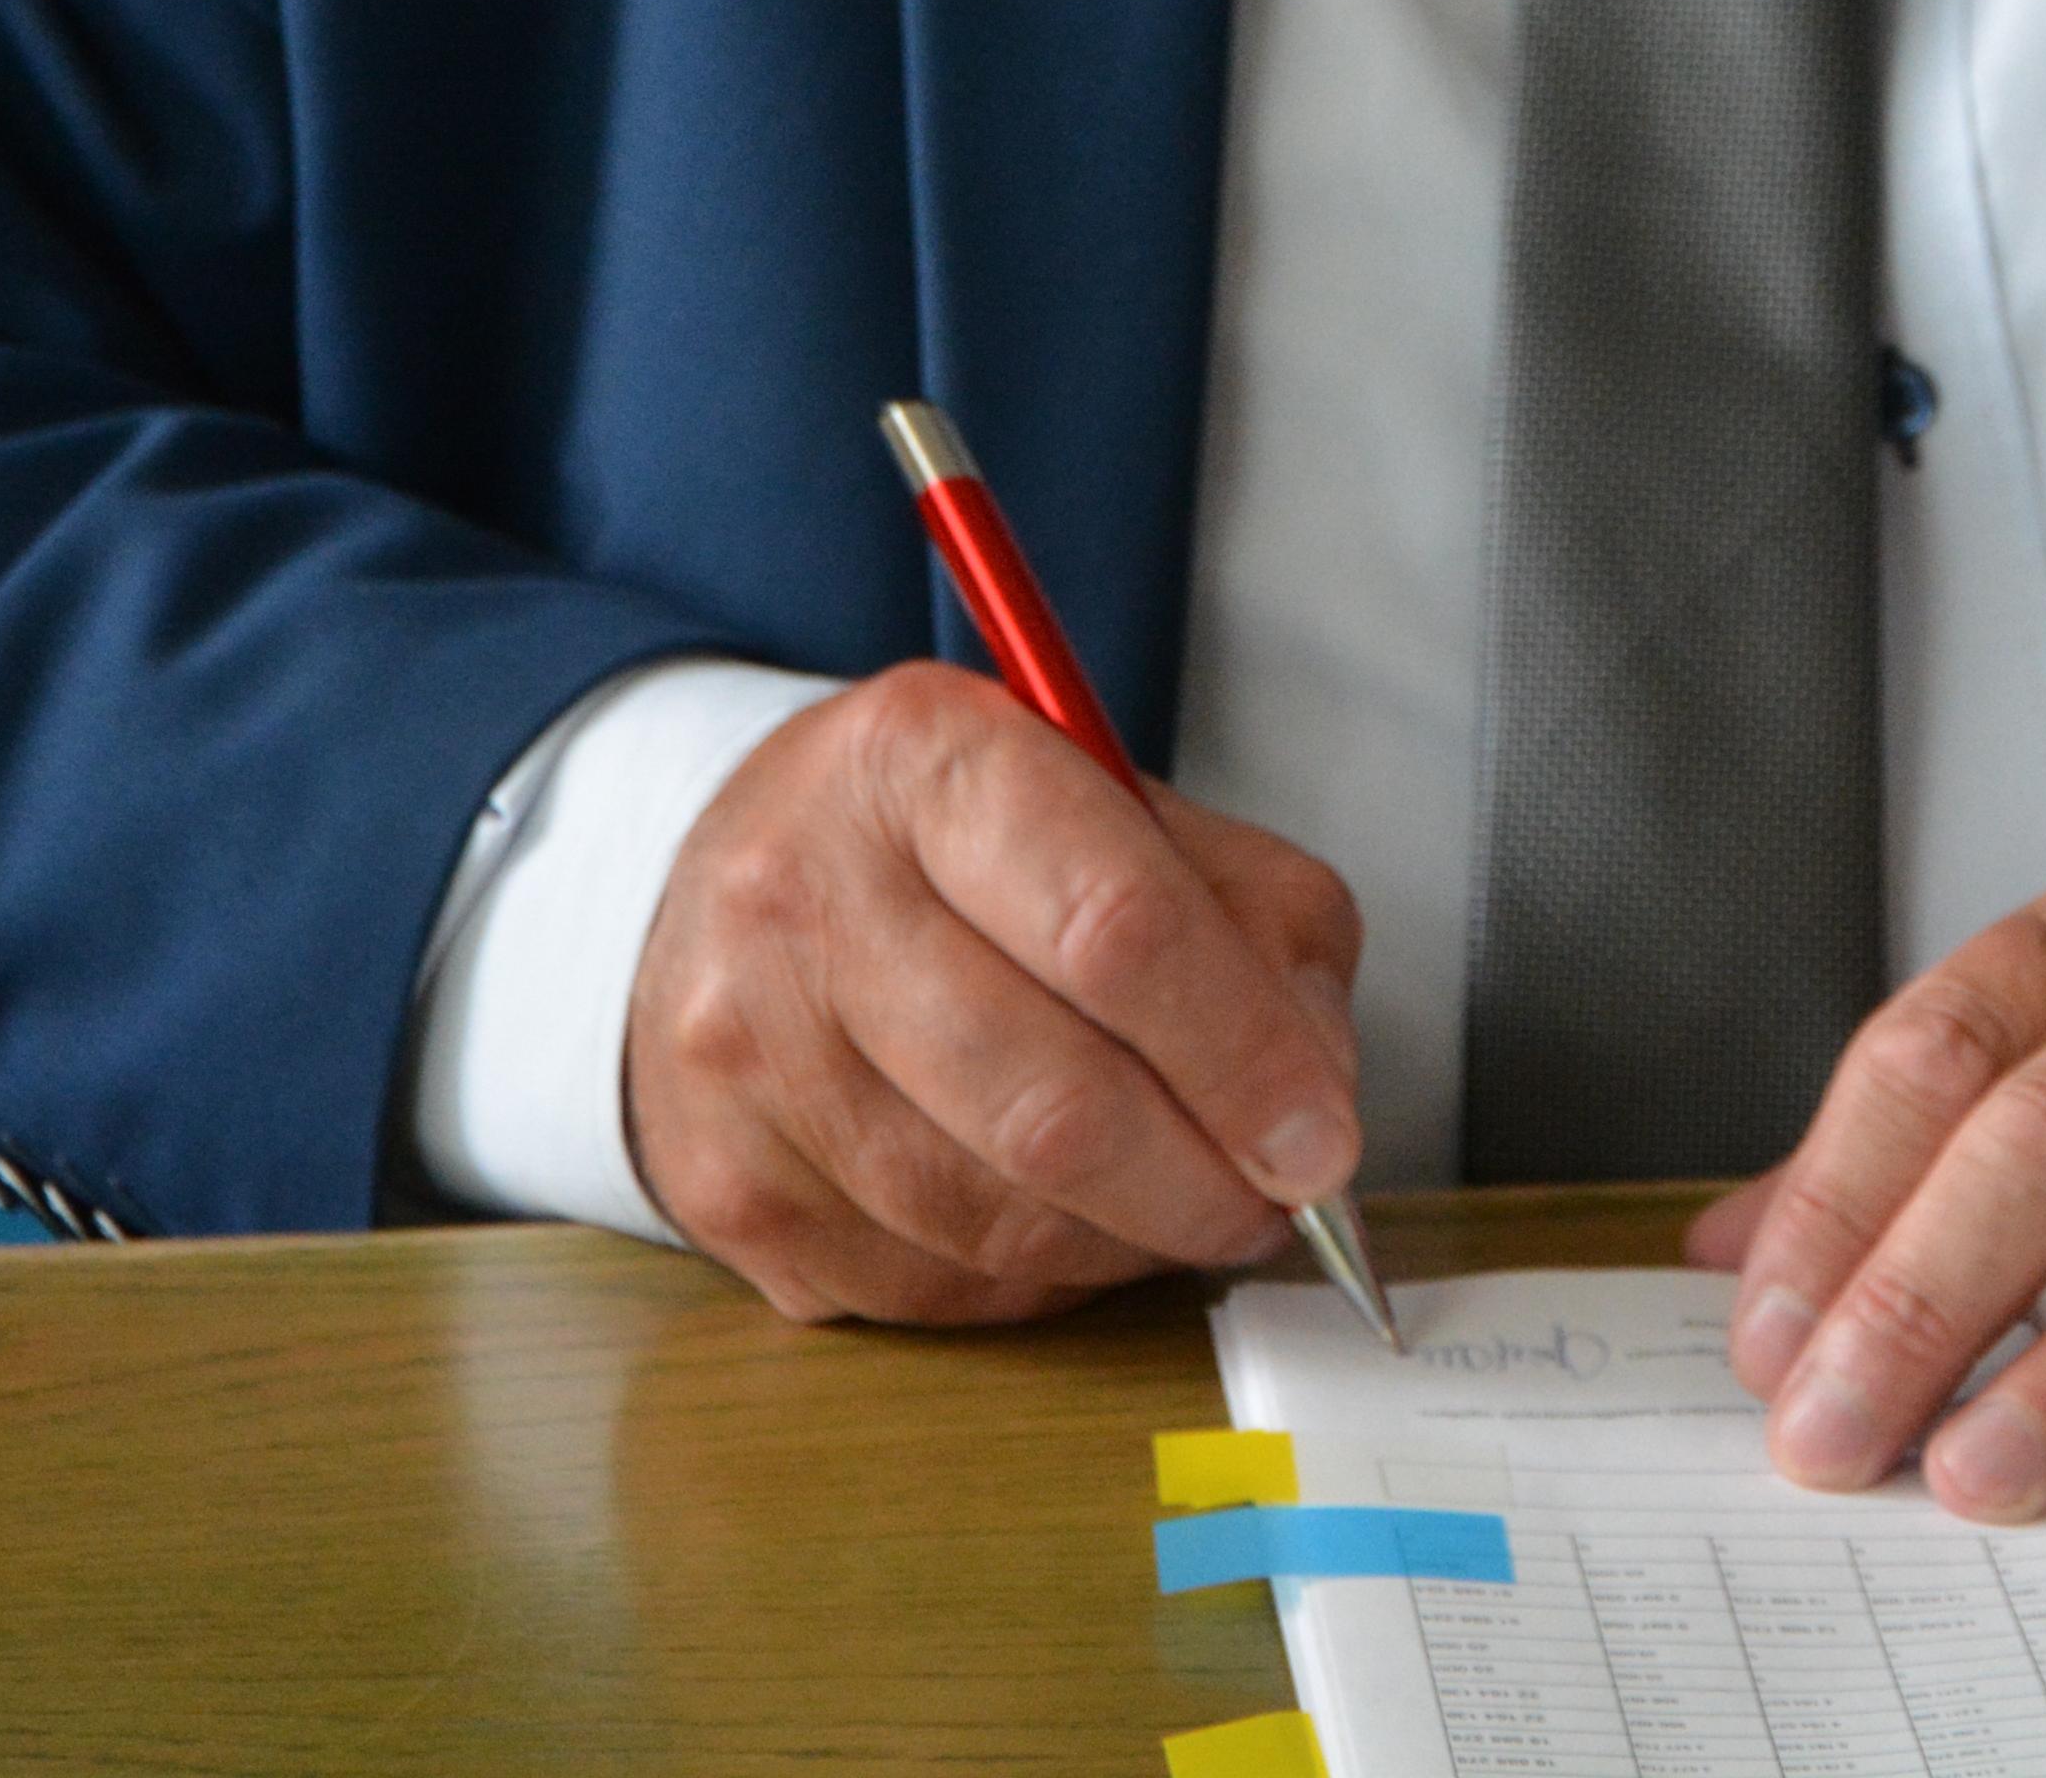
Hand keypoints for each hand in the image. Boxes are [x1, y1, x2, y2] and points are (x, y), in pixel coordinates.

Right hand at [623, 660, 1365, 1324]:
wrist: (727, 884)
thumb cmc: (959, 846)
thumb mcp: (1120, 807)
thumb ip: (1255, 920)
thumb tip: (1316, 1102)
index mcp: (925, 758)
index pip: (1114, 926)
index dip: (1242, 1056)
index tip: (1320, 1141)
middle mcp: (803, 894)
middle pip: (1050, 1106)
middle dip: (1201, 1185)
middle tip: (1274, 1204)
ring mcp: (746, 1052)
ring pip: (993, 1222)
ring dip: (1128, 1242)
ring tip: (1182, 1204)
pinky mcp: (725, 1185)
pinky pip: (931, 1287)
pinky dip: (1035, 1280)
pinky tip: (1066, 1221)